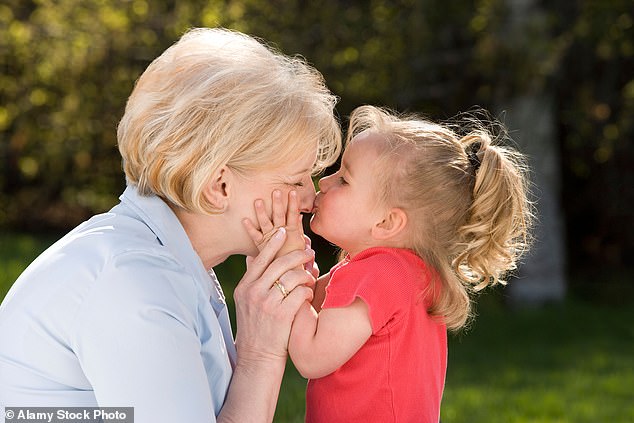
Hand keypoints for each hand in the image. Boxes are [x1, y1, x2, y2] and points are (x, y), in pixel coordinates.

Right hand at [233, 228, 315, 363]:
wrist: (257, 357)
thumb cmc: (256, 327)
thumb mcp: (245, 302)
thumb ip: (251, 279)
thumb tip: (252, 257)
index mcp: (245, 287)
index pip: (260, 258)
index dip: (273, 243)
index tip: (284, 232)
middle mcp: (254, 292)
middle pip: (280, 263)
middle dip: (298, 255)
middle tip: (309, 253)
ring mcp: (267, 303)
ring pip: (293, 277)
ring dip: (305, 276)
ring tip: (309, 280)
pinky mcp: (281, 314)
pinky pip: (300, 293)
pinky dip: (307, 293)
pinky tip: (308, 297)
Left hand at [243, 190, 306, 257]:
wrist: (288, 274)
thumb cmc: (294, 256)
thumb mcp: (299, 241)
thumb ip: (298, 228)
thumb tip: (300, 215)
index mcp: (291, 231)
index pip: (293, 214)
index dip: (293, 203)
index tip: (293, 191)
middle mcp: (281, 233)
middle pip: (279, 215)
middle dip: (278, 203)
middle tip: (276, 191)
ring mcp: (270, 238)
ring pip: (266, 223)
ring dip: (262, 212)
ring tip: (258, 201)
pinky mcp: (261, 245)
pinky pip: (254, 236)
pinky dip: (249, 228)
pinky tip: (244, 220)